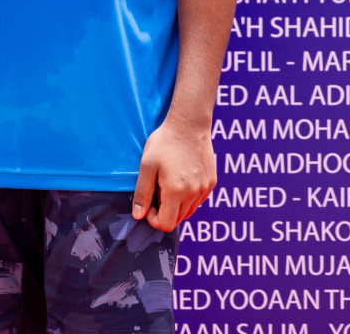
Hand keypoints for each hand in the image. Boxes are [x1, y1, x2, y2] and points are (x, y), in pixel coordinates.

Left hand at [132, 117, 215, 231]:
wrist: (189, 125)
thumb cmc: (164, 143)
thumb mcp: (147, 166)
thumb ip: (142, 193)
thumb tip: (138, 215)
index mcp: (176, 191)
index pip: (166, 224)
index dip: (153, 218)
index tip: (149, 203)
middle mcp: (194, 193)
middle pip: (177, 220)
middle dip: (164, 212)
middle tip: (157, 191)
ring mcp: (205, 189)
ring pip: (189, 211)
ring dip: (176, 205)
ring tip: (168, 183)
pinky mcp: (211, 183)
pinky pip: (198, 200)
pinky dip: (188, 197)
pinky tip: (181, 178)